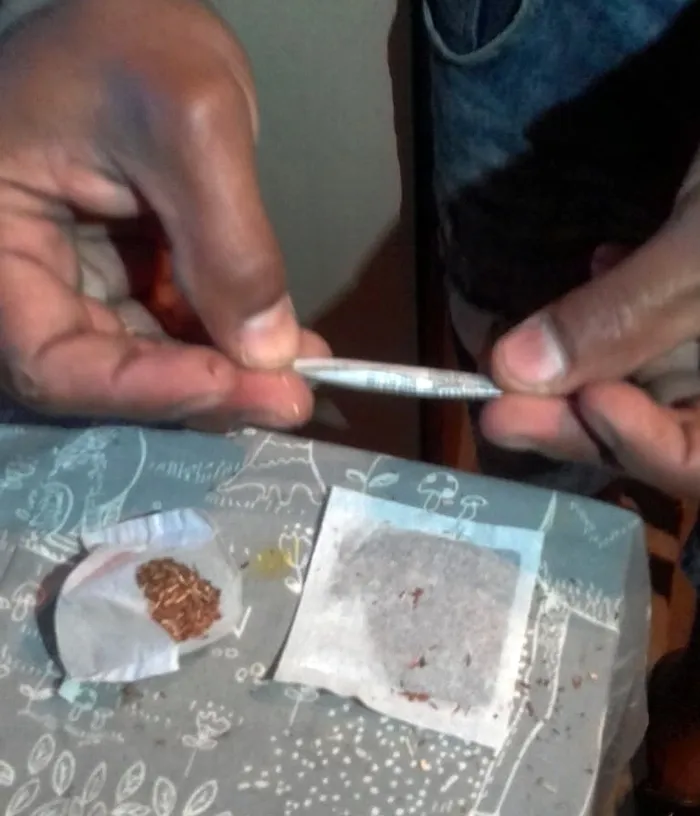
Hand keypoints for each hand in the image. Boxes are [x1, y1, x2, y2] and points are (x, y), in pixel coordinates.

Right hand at [0, 0, 327, 426]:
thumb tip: (269, 353)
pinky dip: (230, 348)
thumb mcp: (190, 124)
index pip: (49, 357)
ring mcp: (80, 283)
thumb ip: (229, 242)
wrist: (138, 25)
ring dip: (226, 377)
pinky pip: (175, 335)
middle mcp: (28, 278)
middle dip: (202, 390)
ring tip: (297, 376)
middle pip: (104, 375)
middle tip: (288, 399)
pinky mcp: (125, 283)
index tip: (234, 383)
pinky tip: (288, 349)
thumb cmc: (138, 46)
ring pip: (148, 364)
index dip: (142, 387)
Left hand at [480, 158, 699, 496]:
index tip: (570, 405)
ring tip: (522, 361)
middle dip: (576, 416)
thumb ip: (625, 315)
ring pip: (650, 381)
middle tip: (495, 410)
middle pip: (666, 429)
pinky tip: (601, 264)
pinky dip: (615, 315)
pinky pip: (658, 327)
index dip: (636, 445)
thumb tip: (513, 370)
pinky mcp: (699, 296)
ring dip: (583, 369)